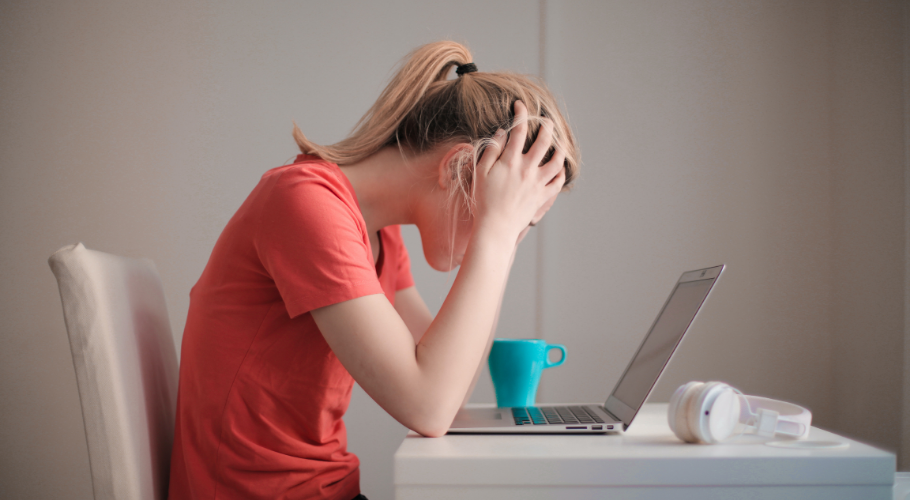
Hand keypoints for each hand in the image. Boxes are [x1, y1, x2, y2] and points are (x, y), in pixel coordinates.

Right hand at [472, 100, 565, 242]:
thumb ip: (492, 150)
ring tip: (558, 142)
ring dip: (560, 148)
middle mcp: (528, 169)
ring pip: (557, 160)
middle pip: (544, 141)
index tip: (520, 105)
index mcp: (511, 161)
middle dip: (547, 126)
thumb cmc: (483, 200)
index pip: (519, 130)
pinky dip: (561, 172)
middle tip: (546, 120)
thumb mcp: (480, 172)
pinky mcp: (542, 196)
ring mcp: (538, 183)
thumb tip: (503, 133)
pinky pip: (558, 182)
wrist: (495, 227)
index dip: (521, 113)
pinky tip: (559, 167)